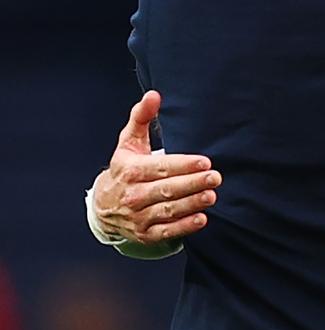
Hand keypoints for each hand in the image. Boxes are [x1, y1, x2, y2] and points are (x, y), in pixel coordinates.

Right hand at [93, 91, 221, 244]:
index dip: (183, 165)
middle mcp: (133, 195)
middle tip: (215, 177)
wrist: (103, 206)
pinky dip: (184, 227)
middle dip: (192, 184)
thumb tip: (153, 94)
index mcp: (130, 170)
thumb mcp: (129, 141)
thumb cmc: (125, 167)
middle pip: (166, 190)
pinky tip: (201, 219)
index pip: (160, 168)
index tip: (205, 162)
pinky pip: (166, 232)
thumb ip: (142, 117)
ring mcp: (138, 217)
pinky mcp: (145, 234)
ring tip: (212, 196)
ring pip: (168, 211)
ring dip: (191, 204)